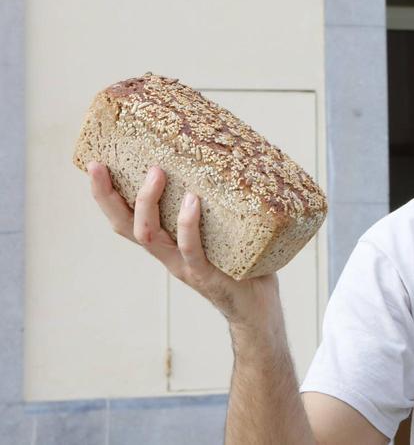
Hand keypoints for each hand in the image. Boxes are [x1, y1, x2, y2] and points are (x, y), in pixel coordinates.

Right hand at [86, 161, 281, 330]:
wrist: (259, 311)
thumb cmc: (244, 266)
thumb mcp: (224, 232)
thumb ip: (218, 206)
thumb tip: (227, 161)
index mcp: (167, 244)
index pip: (126, 219)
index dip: (106, 196)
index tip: (95, 165)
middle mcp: (168, 255)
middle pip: (125, 226)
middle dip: (107, 197)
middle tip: (100, 167)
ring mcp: (185, 266)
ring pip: (150, 236)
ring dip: (148, 203)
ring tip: (156, 172)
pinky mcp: (207, 275)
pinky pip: (191, 248)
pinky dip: (187, 224)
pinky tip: (192, 201)